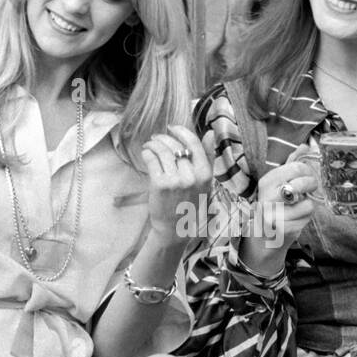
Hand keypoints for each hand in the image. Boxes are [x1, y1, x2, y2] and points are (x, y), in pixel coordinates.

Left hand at [140, 124, 212, 245]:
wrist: (175, 229)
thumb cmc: (190, 204)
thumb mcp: (205, 182)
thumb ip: (208, 158)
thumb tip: (211, 132)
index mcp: (205, 174)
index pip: (194, 144)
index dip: (181, 132)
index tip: (172, 128)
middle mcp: (192, 176)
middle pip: (176, 146)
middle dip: (163, 138)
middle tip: (156, 138)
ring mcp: (176, 180)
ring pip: (163, 151)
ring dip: (153, 143)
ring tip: (150, 145)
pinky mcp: (160, 185)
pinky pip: (152, 159)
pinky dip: (147, 152)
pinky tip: (146, 153)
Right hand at [240, 148, 318, 275]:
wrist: (264, 241)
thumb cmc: (275, 209)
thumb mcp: (279, 185)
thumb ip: (291, 165)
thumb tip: (305, 146)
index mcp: (265, 182)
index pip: (295, 166)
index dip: (308, 170)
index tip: (308, 176)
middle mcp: (266, 196)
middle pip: (303, 182)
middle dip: (312, 186)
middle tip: (310, 190)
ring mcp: (273, 214)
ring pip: (308, 203)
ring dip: (308, 206)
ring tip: (298, 209)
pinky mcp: (281, 229)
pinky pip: (306, 218)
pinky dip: (306, 219)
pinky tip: (296, 220)